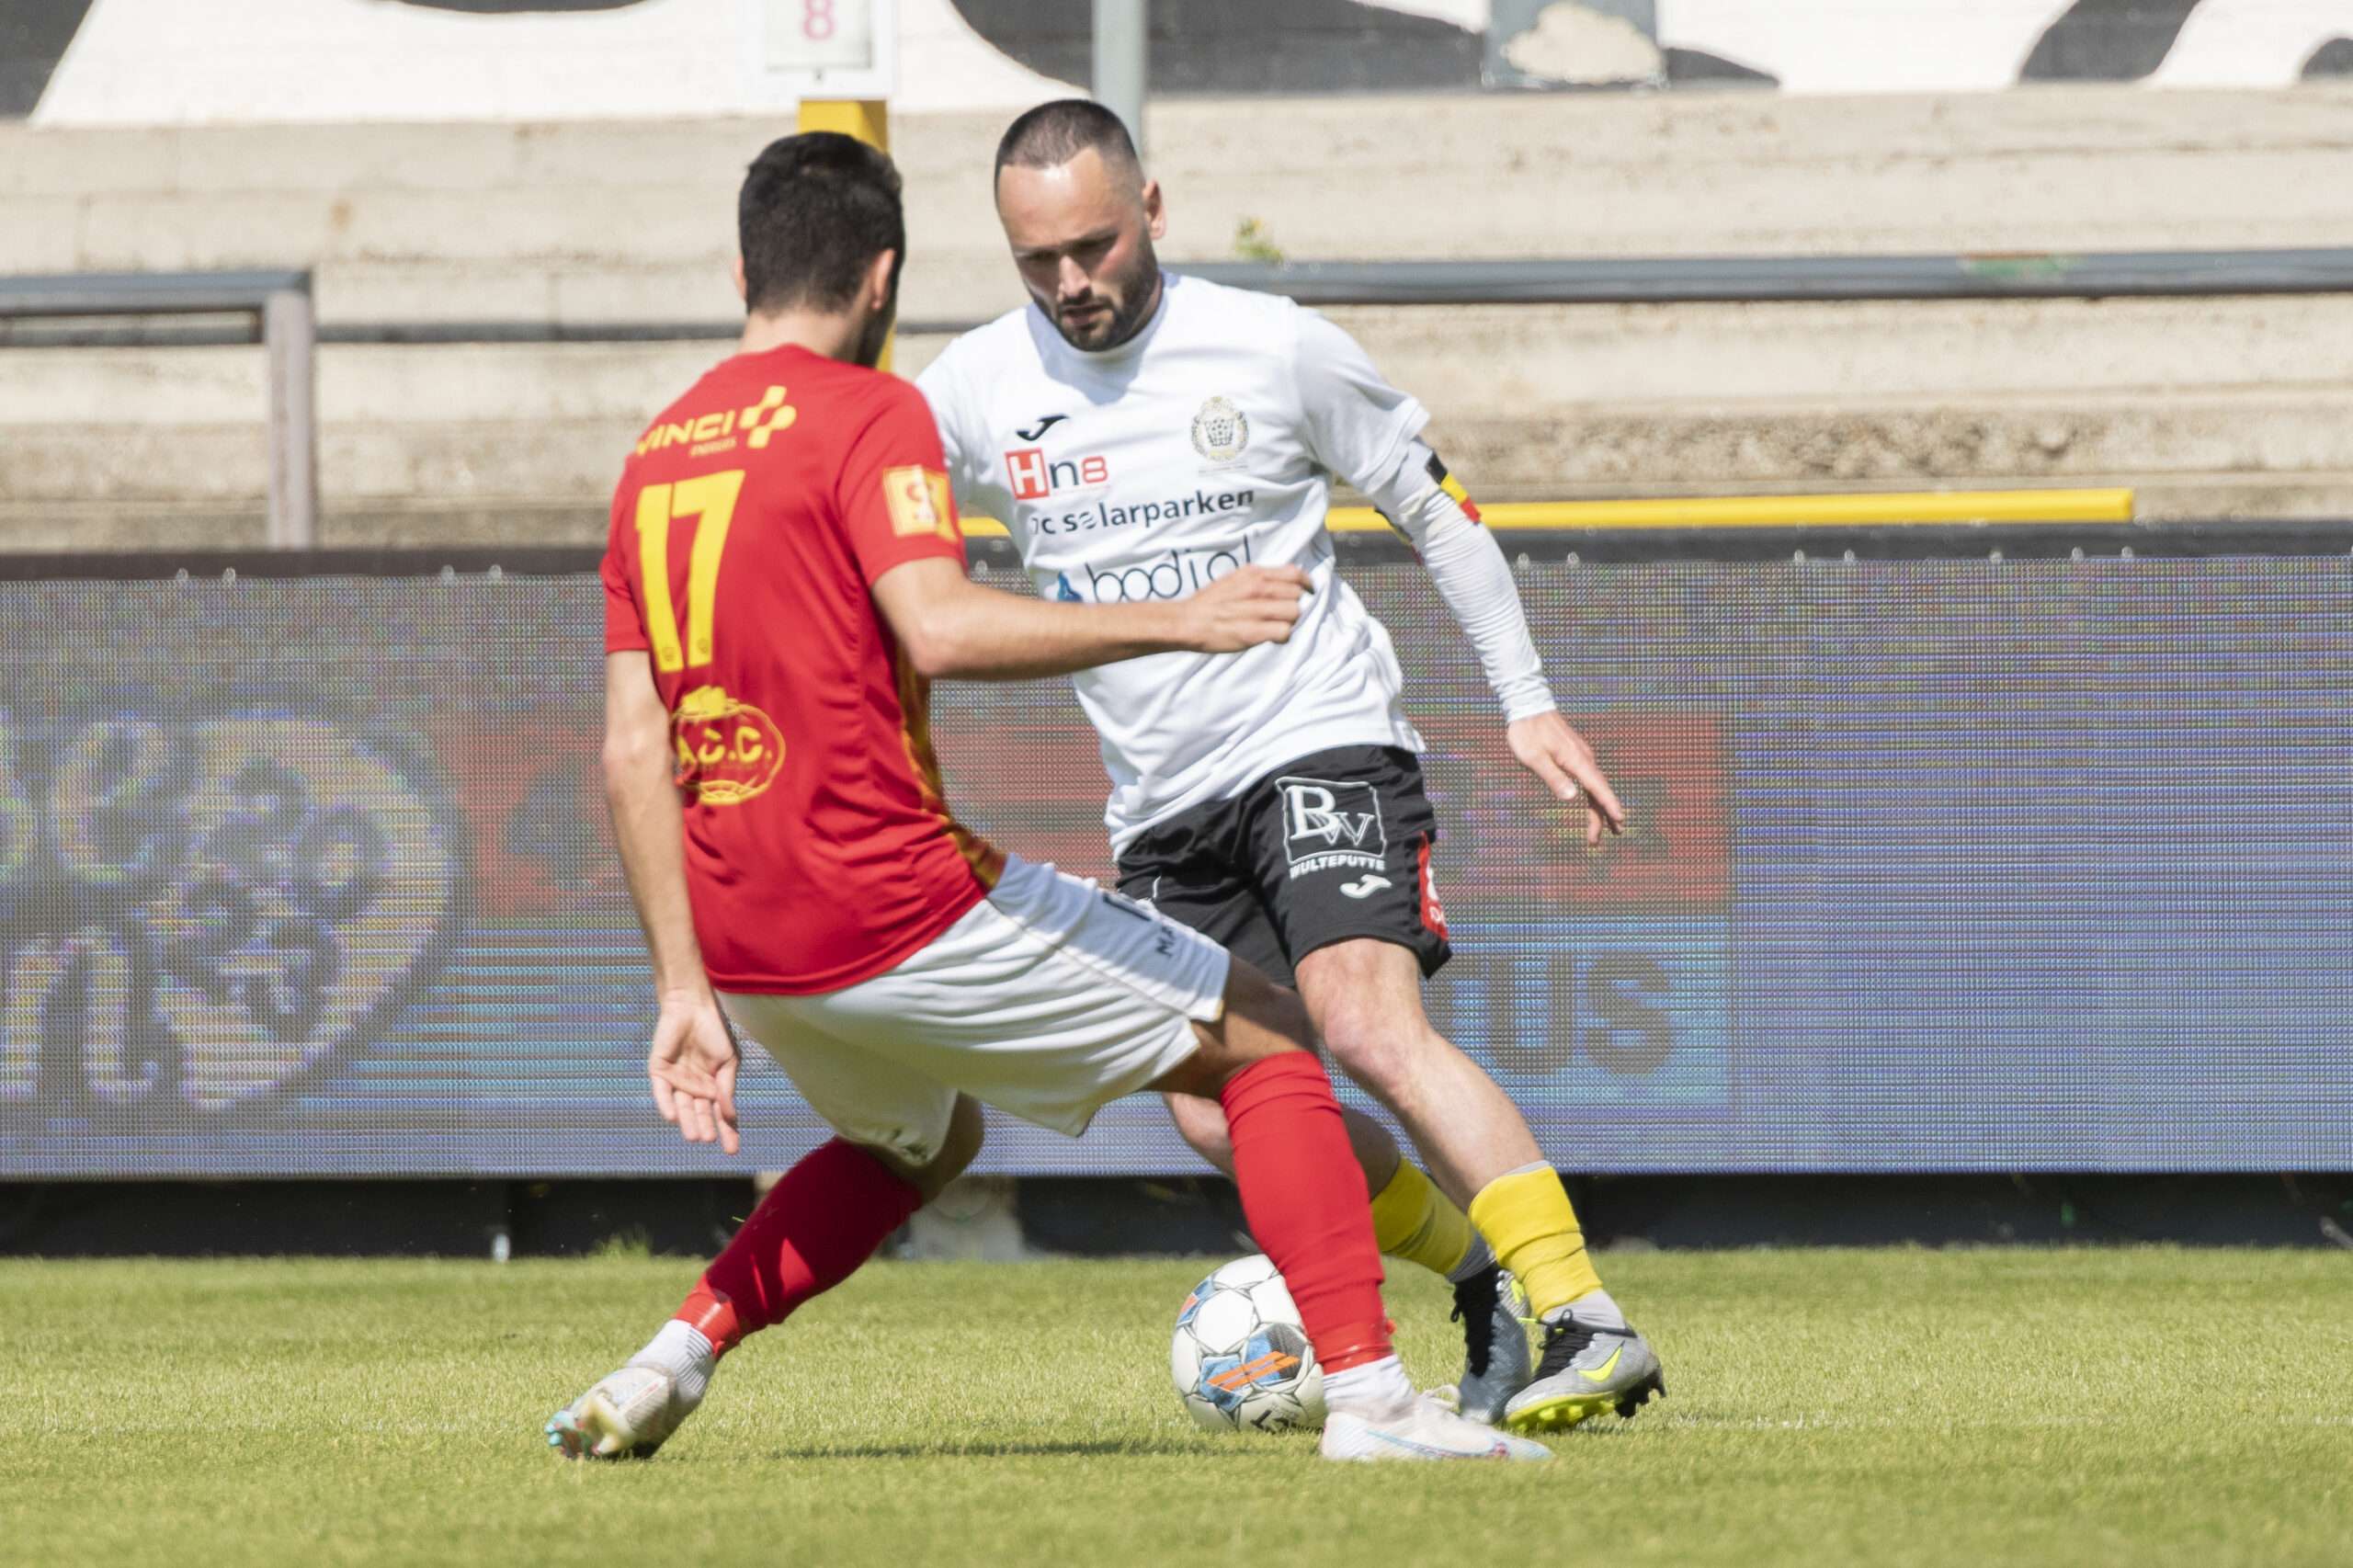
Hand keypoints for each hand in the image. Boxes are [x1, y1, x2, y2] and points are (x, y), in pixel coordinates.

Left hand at [646, 990, 740, 1154]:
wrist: (694, 1007)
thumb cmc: (715, 1032)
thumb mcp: (728, 1062)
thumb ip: (726, 1088)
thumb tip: (729, 1114)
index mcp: (712, 1086)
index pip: (720, 1114)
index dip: (727, 1131)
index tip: (732, 1151)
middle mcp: (694, 1087)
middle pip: (700, 1113)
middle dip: (704, 1127)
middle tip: (708, 1139)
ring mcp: (676, 1080)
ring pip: (682, 1107)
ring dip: (687, 1121)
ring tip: (694, 1136)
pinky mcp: (658, 1071)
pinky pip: (661, 1092)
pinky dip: (666, 1104)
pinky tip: (673, 1116)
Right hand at [1179, 565, 1309, 652]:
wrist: (1187, 621)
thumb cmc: (1211, 602)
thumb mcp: (1235, 578)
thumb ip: (1260, 577)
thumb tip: (1287, 577)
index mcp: (1254, 574)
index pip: (1294, 574)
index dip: (1306, 584)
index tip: (1307, 592)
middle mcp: (1257, 588)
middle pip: (1297, 595)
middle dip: (1294, 604)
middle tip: (1281, 613)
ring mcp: (1255, 610)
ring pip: (1294, 613)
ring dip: (1289, 621)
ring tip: (1275, 625)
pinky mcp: (1253, 632)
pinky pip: (1284, 632)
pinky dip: (1282, 636)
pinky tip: (1271, 636)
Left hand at [1508, 712, 1625, 846]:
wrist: (1528, 706)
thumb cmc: (1527, 733)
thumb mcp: (1534, 758)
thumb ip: (1553, 777)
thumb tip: (1571, 798)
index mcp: (1576, 760)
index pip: (1597, 787)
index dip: (1609, 805)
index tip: (1620, 820)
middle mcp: (1584, 758)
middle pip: (1598, 791)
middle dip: (1602, 816)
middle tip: (1603, 838)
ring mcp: (1581, 755)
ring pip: (1595, 785)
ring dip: (1599, 808)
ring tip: (1605, 829)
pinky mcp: (1575, 754)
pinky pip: (1589, 778)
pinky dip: (1593, 794)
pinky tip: (1592, 803)